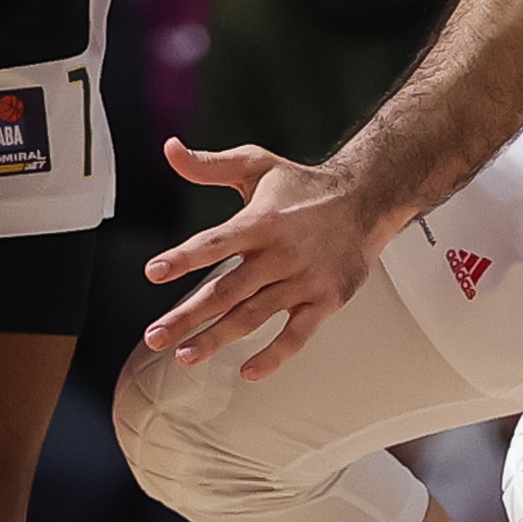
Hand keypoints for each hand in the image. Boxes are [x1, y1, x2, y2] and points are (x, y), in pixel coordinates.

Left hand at [140, 138, 394, 379]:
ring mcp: (303, 280)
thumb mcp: (258, 165)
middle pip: (226, 290)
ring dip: (217, 339)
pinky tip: (248, 372)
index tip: (155, 273)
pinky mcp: (325, 300)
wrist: (367, 198)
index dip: (185, 257)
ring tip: (185, 357)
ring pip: (254, 316)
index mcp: (260, 221)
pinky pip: (298, 335)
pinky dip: (274, 356)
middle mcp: (280, 253)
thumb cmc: (305, 187)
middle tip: (155, 337)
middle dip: (187, 315)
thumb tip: (171, 150)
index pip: (216, 241)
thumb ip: (210, 165)